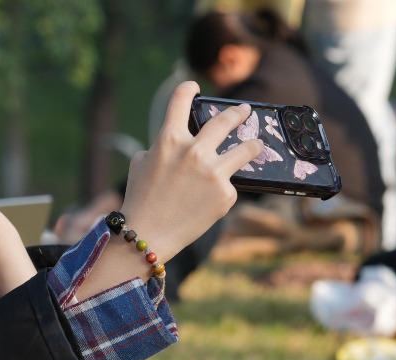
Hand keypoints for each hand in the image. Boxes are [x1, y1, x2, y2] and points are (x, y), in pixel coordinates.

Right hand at [121, 80, 263, 260]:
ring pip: (247, 149)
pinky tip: (211, 199)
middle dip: (238, 113)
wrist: (147, 235)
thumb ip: (161, 147)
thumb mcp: (140, 165)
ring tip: (256, 145)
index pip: (181, 99)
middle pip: (226, 120)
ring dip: (253, 145)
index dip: (188, 89)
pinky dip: (222, 189)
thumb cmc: (140, 200)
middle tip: (244, 111)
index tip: (194, 87)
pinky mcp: (225, 195)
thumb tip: (178, 143)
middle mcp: (195, 152)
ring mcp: (213, 173)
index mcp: (169, 140)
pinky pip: (230, 185)